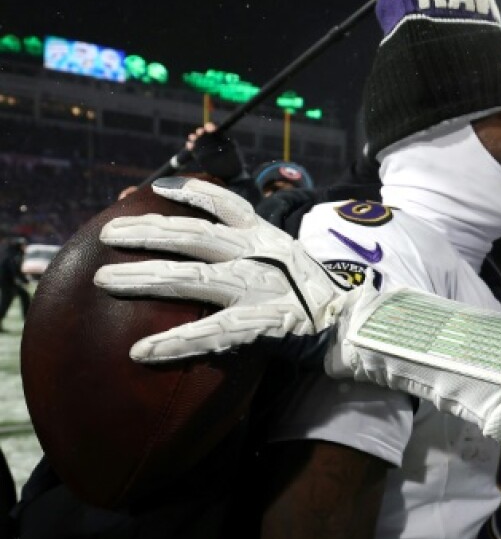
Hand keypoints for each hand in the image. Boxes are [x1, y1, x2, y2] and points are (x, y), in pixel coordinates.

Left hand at [94, 177, 355, 363]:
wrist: (358, 327)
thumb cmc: (320, 298)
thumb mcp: (291, 260)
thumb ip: (258, 252)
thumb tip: (222, 252)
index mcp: (269, 238)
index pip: (227, 204)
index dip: (191, 193)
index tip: (160, 187)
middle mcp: (262, 255)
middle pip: (195, 235)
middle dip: (147, 232)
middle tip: (106, 235)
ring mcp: (261, 288)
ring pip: (194, 277)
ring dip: (146, 277)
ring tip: (104, 280)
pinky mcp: (264, 324)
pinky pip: (211, 333)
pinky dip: (175, 342)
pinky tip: (142, 351)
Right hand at [186, 122, 243, 182]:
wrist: (231, 176)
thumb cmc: (235, 163)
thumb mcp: (233, 152)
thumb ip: (228, 144)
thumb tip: (223, 136)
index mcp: (223, 139)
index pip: (216, 130)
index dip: (211, 127)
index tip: (209, 127)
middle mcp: (214, 141)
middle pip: (205, 133)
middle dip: (201, 132)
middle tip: (199, 132)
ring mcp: (207, 148)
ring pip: (199, 140)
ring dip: (195, 138)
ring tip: (192, 138)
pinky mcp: (201, 155)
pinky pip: (195, 149)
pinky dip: (191, 146)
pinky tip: (189, 145)